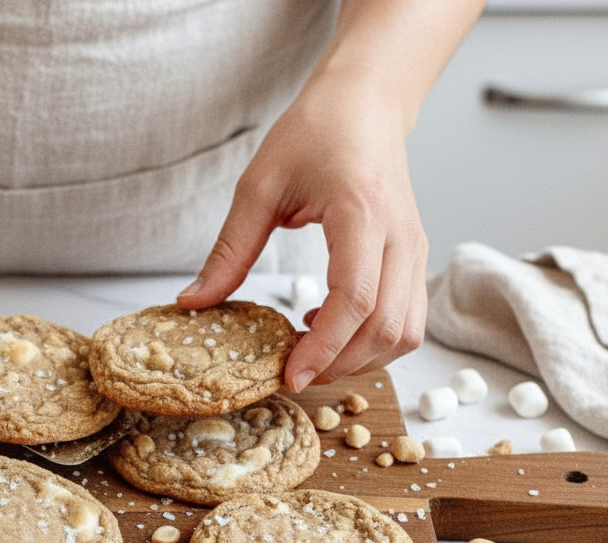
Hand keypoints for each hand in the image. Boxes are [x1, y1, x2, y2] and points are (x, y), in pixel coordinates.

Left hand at [177, 71, 427, 391]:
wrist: (364, 104)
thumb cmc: (314, 133)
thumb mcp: (258, 187)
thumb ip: (229, 251)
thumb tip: (193, 303)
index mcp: (362, 213)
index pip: (355, 298)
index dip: (325, 346)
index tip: (290, 374)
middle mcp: (400, 236)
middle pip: (386, 327)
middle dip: (340, 363)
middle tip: (292, 372)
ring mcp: (414, 248)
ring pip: (406, 330)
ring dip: (361, 357)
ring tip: (311, 351)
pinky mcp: (414, 257)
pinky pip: (408, 317)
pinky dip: (374, 338)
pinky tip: (329, 325)